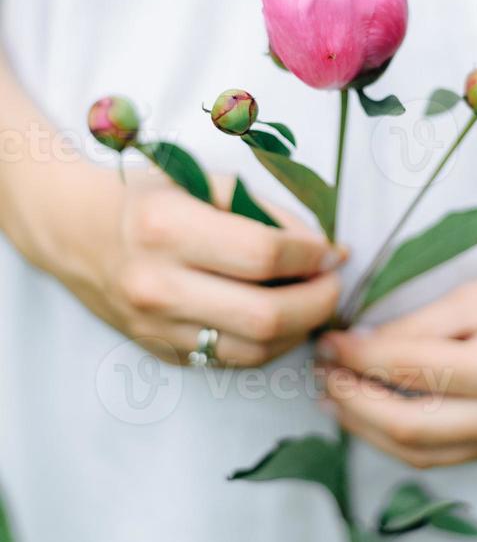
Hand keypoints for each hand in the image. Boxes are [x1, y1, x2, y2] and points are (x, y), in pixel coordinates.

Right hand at [38, 162, 345, 366]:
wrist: (78, 233)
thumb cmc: (148, 197)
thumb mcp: (201, 180)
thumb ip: (262, 211)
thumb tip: (320, 247)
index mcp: (166, 228)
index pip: (263, 254)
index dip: (311, 255)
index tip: (330, 248)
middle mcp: (158, 284)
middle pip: (264, 315)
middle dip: (317, 301)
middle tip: (333, 282)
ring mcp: (157, 327)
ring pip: (254, 350)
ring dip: (300, 329)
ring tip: (314, 301)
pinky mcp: (162, 352)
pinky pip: (232, 360)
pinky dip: (270, 345)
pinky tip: (283, 320)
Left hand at [317, 262, 476, 466]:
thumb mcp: (469, 297)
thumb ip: (413, 327)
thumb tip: (357, 349)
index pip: (411, 370)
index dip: (358, 359)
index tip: (327, 342)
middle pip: (409, 426)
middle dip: (353, 401)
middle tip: (320, 374)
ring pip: (419, 453)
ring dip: (366, 429)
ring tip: (332, 399)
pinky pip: (438, 456)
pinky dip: (396, 439)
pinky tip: (369, 416)